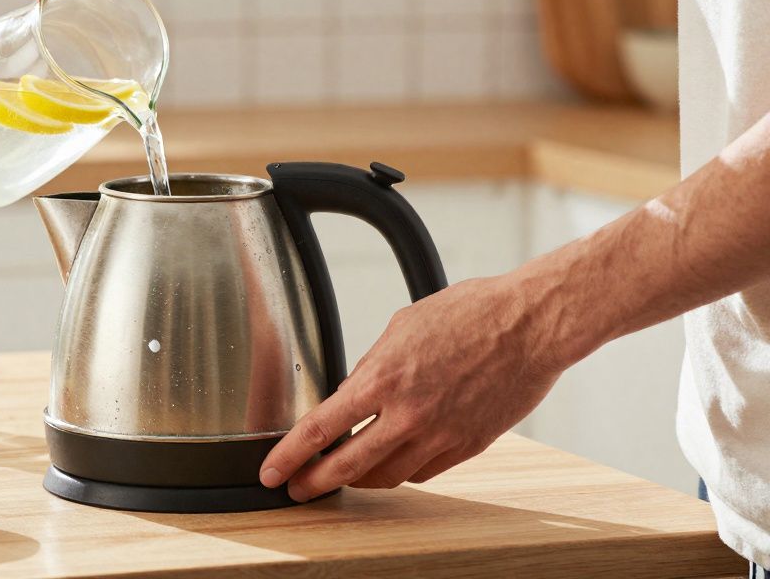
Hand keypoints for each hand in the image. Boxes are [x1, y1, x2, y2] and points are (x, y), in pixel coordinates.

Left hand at [259, 274, 569, 500]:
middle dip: (313, 482)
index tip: (271, 471)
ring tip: (341, 475)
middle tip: (296, 488)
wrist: (531, 326)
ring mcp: (439, 436)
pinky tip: (390, 463)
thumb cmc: (470, 314)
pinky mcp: (467, 447)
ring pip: (385, 477)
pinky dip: (399, 471)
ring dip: (357, 479)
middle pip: (346, 466)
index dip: (288, 456)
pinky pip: (422, 473)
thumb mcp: (401, 327)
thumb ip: (372, 366)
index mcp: (383, 379)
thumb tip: (351, 393)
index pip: (320, 429)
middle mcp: (408, 415)